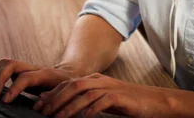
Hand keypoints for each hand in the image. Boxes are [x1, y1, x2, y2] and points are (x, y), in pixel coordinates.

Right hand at [0, 58, 79, 103]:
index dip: (13, 88)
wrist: (70, 74)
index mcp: (45, 74)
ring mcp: (25, 67)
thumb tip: (39, 104)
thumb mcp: (64, 93)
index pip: (25, 77)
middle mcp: (33, 68)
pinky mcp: (20, 70)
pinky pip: (3, 65)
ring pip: (5, 62)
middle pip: (11, 64)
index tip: (4, 101)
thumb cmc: (68, 87)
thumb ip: (53, 97)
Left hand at [33, 73, 171, 117]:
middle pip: (73, 85)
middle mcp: (100, 80)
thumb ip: (85, 100)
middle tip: (44, 112)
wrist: (155, 101)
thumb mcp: (102, 100)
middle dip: (56, 98)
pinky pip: (104, 100)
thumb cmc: (127, 102)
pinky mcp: (121, 97)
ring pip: (85, 93)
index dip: (52, 94)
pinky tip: (85, 117)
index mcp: (94, 79)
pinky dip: (92, 108)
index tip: (38, 106)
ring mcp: (110, 87)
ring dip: (70, 106)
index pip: (68, 84)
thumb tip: (63, 107)